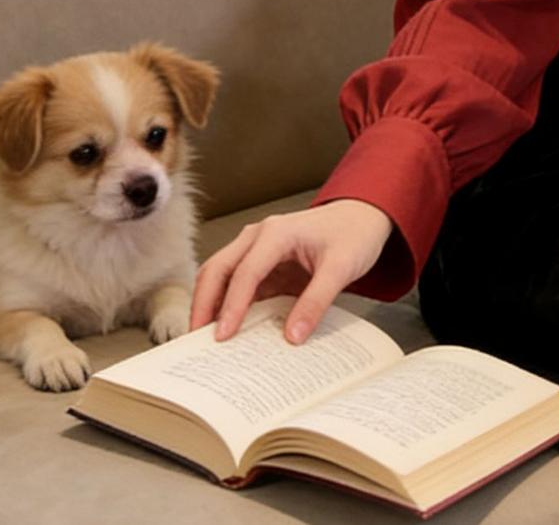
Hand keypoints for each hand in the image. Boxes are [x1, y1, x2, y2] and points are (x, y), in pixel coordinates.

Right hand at [189, 200, 394, 345]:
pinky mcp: (262, 264)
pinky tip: (227, 329)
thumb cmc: (353, 234)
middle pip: (218, 269)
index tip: (222, 336)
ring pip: (220, 275)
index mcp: (276, 232)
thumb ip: (317, 301)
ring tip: (203, 340)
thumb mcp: (342, 267)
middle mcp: (259, 237)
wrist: (362, 217)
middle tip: (196, 341)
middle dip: (203, 304)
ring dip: (209, 304)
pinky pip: (237, 286)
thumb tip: (293, 336)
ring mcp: (257, 249)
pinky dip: (226, 306)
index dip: (232, 306)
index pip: (245, 272)